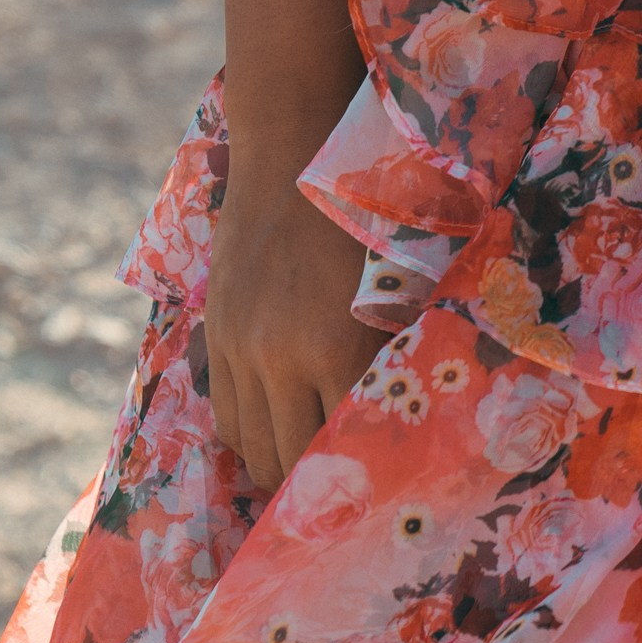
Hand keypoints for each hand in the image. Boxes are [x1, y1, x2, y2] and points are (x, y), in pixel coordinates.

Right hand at [204, 165, 384, 491]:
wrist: (293, 147)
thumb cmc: (368, 207)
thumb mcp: (402, 277)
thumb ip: (402, 344)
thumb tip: (423, 405)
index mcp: (338, 345)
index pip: (347, 444)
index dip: (365, 475)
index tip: (385, 493)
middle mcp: (282, 357)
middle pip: (292, 462)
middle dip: (318, 488)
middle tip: (346, 495)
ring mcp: (242, 348)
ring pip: (252, 448)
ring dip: (279, 466)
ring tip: (308, 474)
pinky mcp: (218, 333)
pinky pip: (226, 414)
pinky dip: (250, 433)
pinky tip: (276, 428)